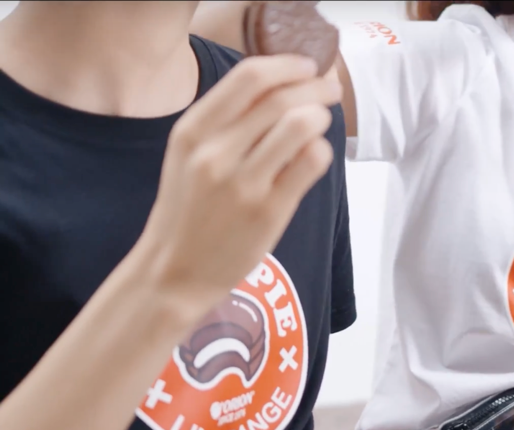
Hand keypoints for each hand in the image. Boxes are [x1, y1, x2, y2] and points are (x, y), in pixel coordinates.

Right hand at [137, 54, 341, 313]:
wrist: (173, 271)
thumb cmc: (188, 209)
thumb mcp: (188, 155)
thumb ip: (227, 121)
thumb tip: (282, 84)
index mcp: (192, 131)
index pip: (249, 77)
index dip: (287, 65)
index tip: (307, 65)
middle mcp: (215, 153)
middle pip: (281, 98)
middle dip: (316, 87)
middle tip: (330, 89)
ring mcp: (243, 183)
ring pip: (300, 125)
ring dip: (320, 116)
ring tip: (321, 121)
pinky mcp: (268, 211)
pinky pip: (310, 163)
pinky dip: (320, 151)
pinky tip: (312, 156)